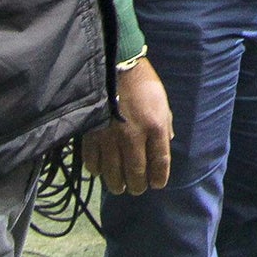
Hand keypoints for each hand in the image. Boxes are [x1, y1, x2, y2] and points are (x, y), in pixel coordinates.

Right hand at [83, 58, 171, 194]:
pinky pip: (93, 164)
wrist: (115, 68)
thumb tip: (164, 146)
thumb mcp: (162, 103)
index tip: (157, 184)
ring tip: (119, 186)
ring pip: (113, 174)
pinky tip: (102, 170)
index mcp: (155, 127)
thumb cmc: (143, 84)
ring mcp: (110, 139)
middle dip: (137, 186)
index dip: (159, 178)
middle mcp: (133, 137)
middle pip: (136, 174)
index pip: (160, 162)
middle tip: (136, 188)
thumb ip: (164, 126)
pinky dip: (98, 171)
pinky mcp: (91, 137)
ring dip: (117, 184)